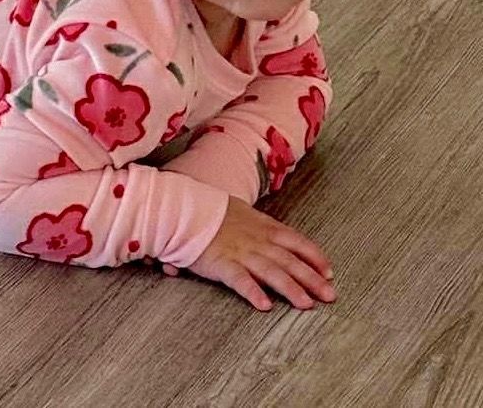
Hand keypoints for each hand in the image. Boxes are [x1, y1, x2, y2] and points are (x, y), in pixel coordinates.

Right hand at [189, 197, 335, 310]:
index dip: (314, 256)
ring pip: (271, 272)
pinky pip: (240, 280)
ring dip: (291, 289)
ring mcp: (240, 252)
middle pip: (289, 260)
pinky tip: (265, 305)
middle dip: (312, 278)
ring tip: (306, 305)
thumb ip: (257, 226)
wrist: (184, 208)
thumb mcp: (240, 211)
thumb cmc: (210, 210)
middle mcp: (256, 240)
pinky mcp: (222, 264)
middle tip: (330, 296)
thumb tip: (269, 240)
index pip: (295, 240)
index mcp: (262, 225)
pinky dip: (253, 292)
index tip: (329, 271)